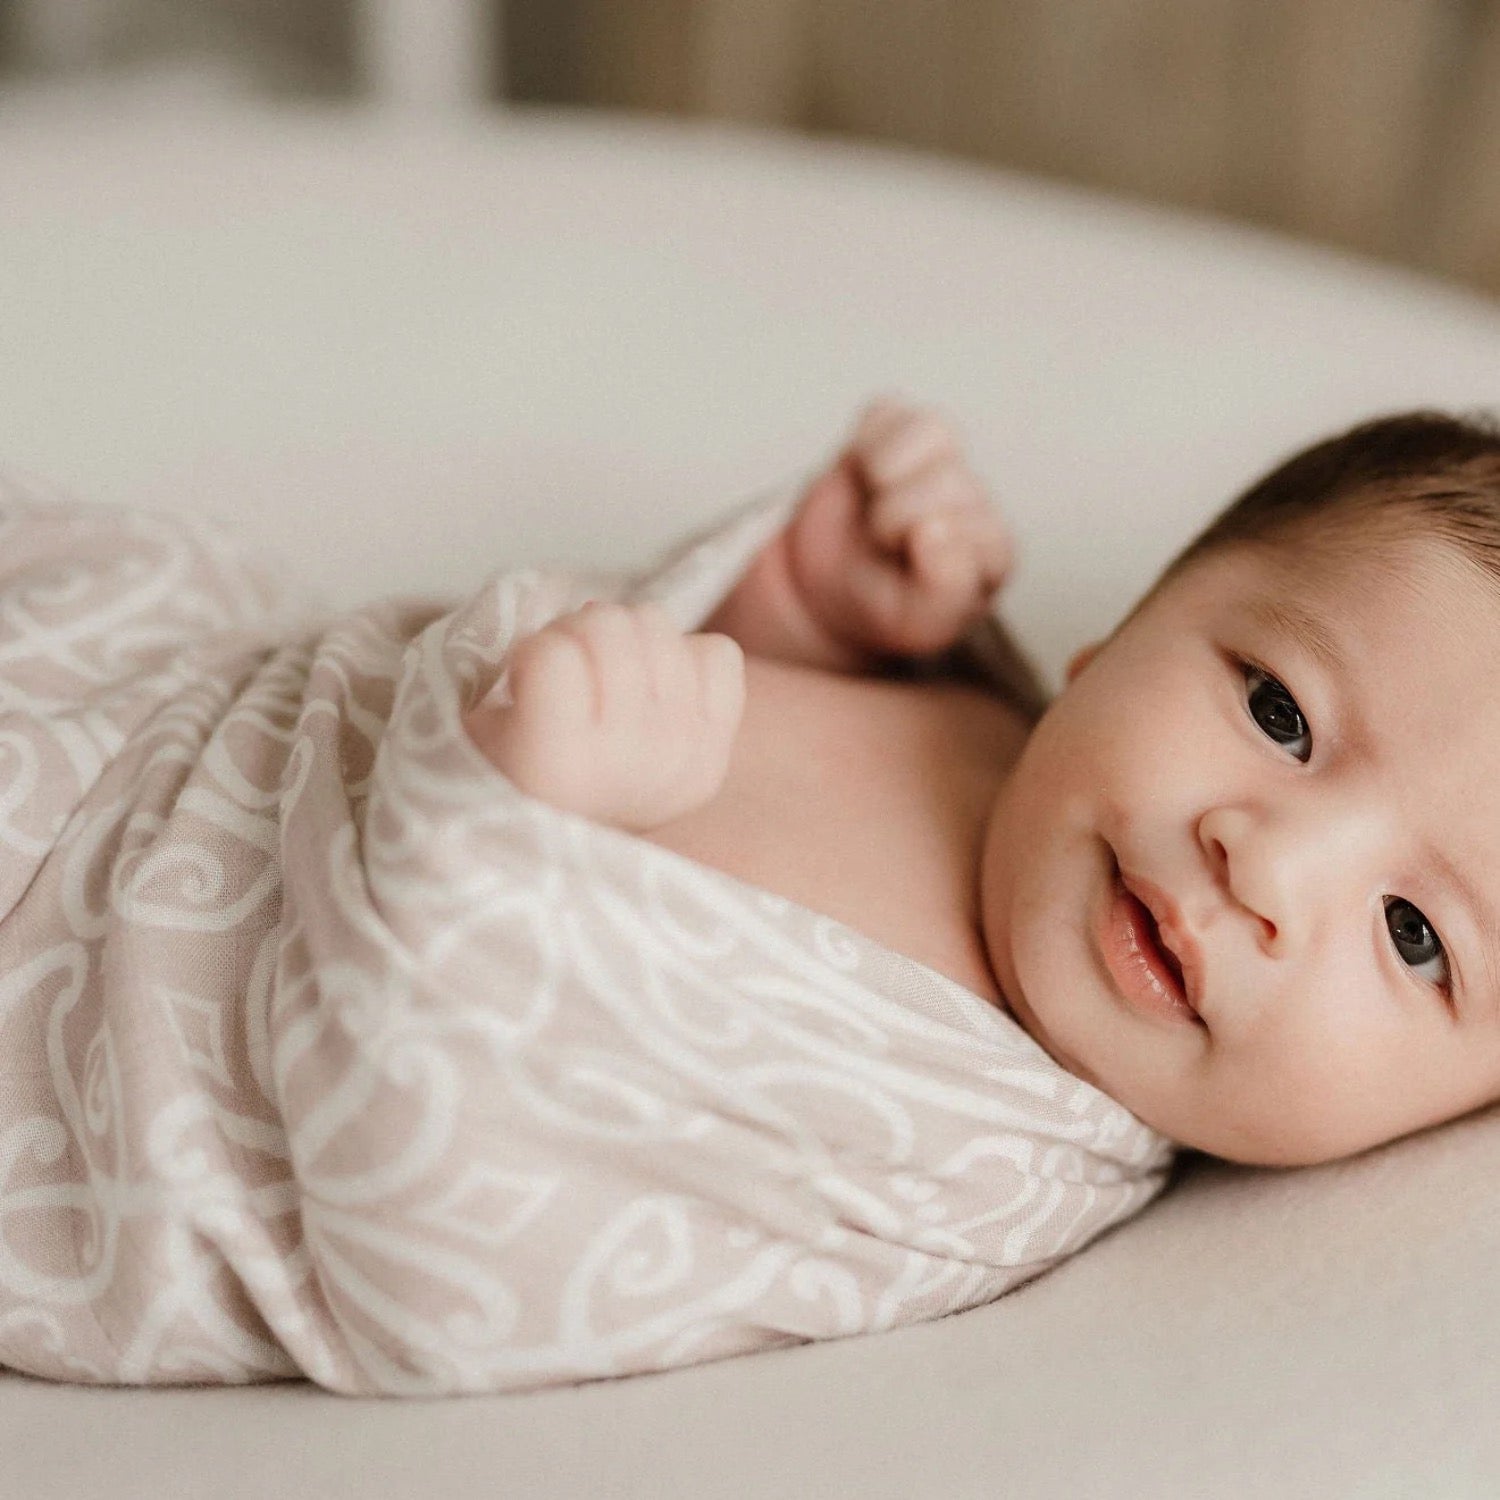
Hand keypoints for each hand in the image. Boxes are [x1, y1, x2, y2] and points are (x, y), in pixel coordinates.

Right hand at [463, 602, 744, 831]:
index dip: (533, 650)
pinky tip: (657, 695)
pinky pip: (719, 653)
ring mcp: (682, 755)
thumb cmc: (511, 773)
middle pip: (609, 624)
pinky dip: (687, 658)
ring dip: (627, 640)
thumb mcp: (480, 725)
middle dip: (579, 635)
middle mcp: (630, 760)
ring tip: (608, 683)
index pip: (553, 651)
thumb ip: (509, 664)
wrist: (565, 847)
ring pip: (659, 625)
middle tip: (572, 676)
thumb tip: (585, 611)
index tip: (527, 685)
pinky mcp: (716, 753)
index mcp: (557, 760)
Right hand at [785, 398, 1011, 661]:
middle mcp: (973, 498)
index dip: (928, 550)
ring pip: (932, 430)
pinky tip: (862, 474)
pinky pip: (888, 410)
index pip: (977, 527)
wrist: (826, 587)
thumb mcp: (917, 624)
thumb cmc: (882, 606)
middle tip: (881, 544)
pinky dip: (866, 441)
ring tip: (874, 502)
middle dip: (894, 517)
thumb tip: (935, 527)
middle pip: (947, 480)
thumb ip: (944, 591)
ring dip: (886, 471)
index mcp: (991, 548)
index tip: (906, 574)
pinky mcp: (898, 428)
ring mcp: (938, 457)